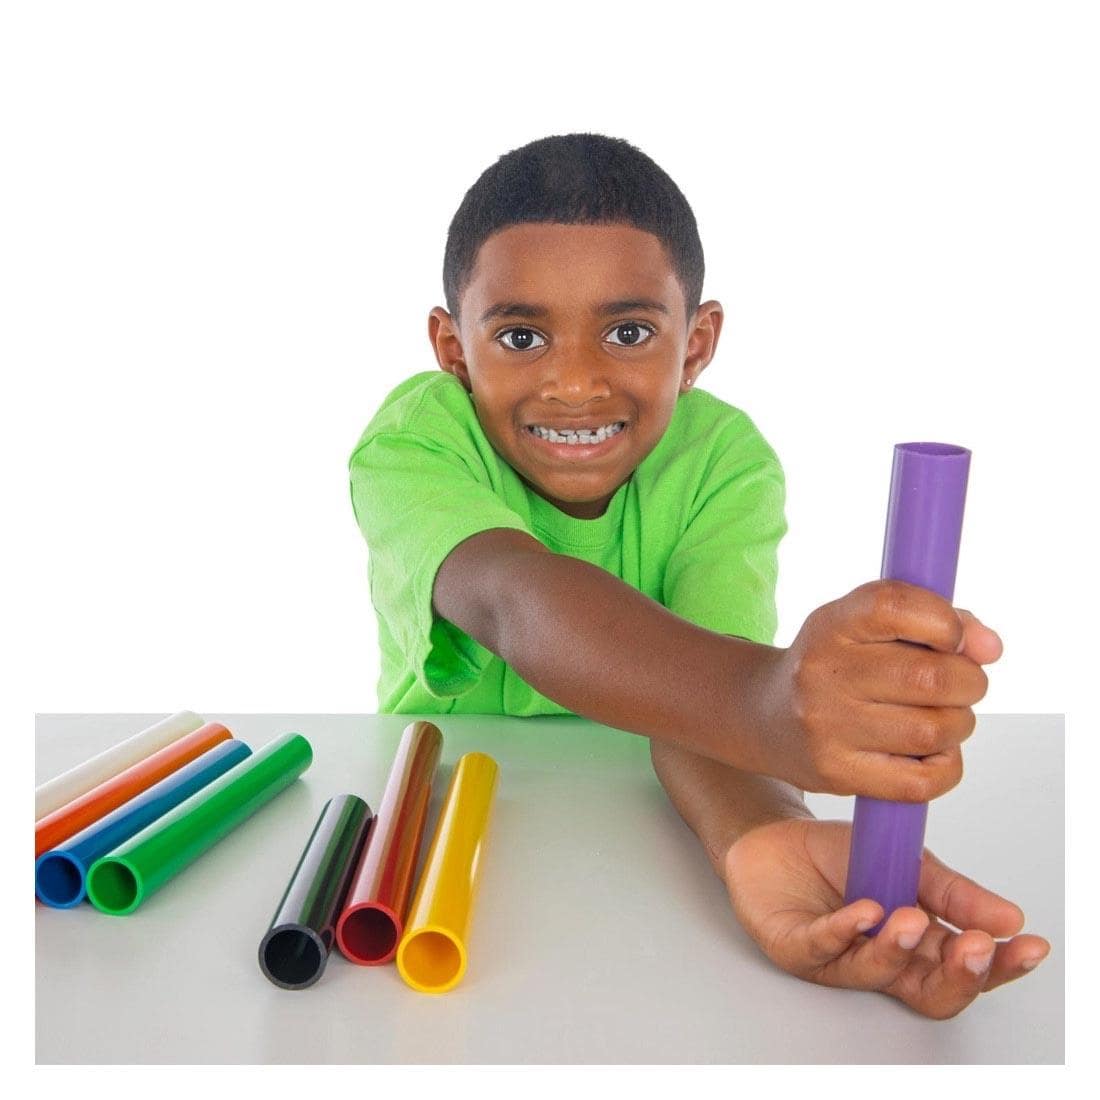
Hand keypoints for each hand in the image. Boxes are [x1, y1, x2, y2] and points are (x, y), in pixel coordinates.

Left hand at [724, 817, 1049, 1019]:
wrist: (774, 834)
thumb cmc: (839, 857)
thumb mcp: (907, 862)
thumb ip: (953, 893)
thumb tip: (1009, 918)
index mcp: (915, 945)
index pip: (964, 968)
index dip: (999, 965)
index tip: (1029, 945)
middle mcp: (880, 960)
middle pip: (929, 991)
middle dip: (958, 975)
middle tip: (977, 947)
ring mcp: (837, 959)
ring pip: (875, 973)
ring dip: (896, 948)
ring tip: (909, 917)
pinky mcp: (794, 947)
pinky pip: (822, 947)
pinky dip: (845, 930)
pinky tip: (864, 912)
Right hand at [762, 580, 1002, 799]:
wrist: (764, 717)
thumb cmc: (836, 667)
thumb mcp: (868, 626)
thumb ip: (937, 621)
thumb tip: (990, 647)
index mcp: (831, 625)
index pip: (895, 606)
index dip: (945, 621)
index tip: (953, 636)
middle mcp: (823, 673)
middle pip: (932, 677)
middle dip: (968, 681)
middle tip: (959, 683)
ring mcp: (827, 727)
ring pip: (935, 730)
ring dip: (958, 723)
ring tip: (940, 716)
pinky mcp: (836, 773)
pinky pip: (923, 779)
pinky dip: (944, 764)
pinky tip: (927, 750)